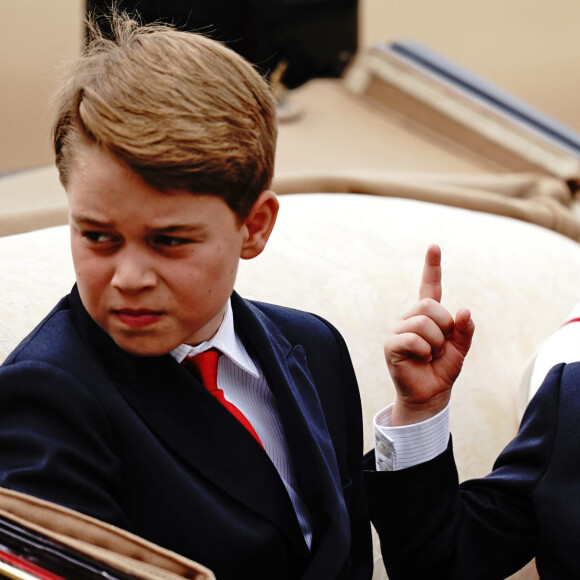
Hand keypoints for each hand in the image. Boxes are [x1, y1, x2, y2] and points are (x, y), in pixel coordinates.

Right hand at [384, 244, 474, 425]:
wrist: (430, 395)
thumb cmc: (442, 370)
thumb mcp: (460, 348)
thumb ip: (464, 329)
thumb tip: (464, 310)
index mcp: (427, 315)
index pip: (430, 286)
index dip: (432, 267)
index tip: (434, 247)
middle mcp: (409, 318)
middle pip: (428, 304)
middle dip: (443, 326)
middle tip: (441, 346)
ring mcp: (398, 330)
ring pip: (422, 322)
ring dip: (435, 342)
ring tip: (431, 355)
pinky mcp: (390, 345)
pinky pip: (412, 338)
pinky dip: (424, 350)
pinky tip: (421, 359)